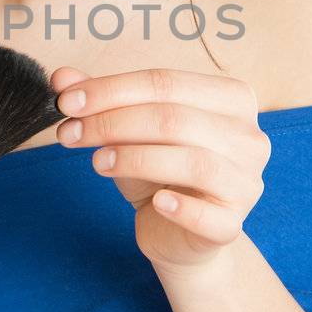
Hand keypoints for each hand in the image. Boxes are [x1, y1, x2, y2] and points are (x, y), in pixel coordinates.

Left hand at [50, 64, 270, 282]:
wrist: (176, 233)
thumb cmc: (158, 172)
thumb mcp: (128, 131)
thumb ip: (101, 100)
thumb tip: (62, 77)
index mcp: (230, 99)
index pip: (165, 82)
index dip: (111, 89)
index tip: (67, 101)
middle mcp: (248, 136)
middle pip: (175, 119)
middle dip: (113, 123)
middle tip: (70, 133)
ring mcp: (246, 181)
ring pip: (192, 161)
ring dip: (134, 159)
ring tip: (97, 163)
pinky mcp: (233, 224)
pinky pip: (207, 215)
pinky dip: (178, 206)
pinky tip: (154, 202)